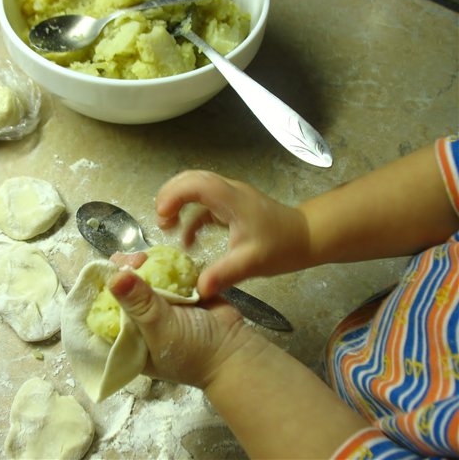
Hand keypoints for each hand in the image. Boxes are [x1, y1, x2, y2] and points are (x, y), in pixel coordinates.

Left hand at [108, 253, 263, 388]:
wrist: (235, 351)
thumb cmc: (193, 351)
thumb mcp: (160, 329)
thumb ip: (139, 303)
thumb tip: (115, 276)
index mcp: (127, 339)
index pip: (103, 313)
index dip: (101, 291)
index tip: (105, 270)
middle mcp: (140, 322)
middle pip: (122, 292)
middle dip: (123, 273)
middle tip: (133, 261)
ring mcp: (160, 307)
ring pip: (143, 280)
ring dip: (142, 266)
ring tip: (143, 257)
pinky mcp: (179, 294)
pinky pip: (166, 275)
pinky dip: (163, 263)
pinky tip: (160, 254)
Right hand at [155, 170, 309, 297]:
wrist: (307, 238)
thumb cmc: (281, 246)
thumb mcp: (251, 263)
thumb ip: (224, 273)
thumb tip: (198, 289)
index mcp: (232, 199)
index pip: (197, 184)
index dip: (174, 195)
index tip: (162, 216)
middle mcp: (229, 192)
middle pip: (191, 178)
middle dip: (170, 195)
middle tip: (159, 220)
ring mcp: (230, 197)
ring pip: (196, 187)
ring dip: (178, 202)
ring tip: (166, 226)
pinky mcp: (231, 206)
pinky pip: (203, 203)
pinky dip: (189, 216)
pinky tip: (185, 239)